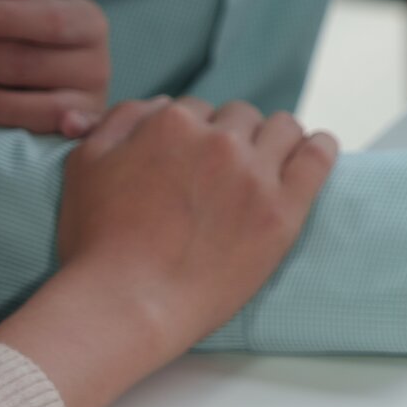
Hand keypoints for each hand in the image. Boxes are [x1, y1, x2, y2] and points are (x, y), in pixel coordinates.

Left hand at [0, 0, 108, 136]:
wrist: (52, 55)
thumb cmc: (24, 18)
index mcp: (87, 21)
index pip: (46, 20)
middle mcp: (97, 64)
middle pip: (27, 65)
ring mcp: (87, 104)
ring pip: (35, 108)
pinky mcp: (74, 137)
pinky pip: (55, 141)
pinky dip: (48, 138)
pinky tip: (17, 140)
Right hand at [56, 99, 336, 362]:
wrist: (129, 303)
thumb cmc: (98, 242)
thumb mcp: (87, 164)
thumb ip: (123, 120)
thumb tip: (162, 103)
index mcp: (171, 123)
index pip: (196, 109)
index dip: (194, 135)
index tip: (192, 162)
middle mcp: (219, 141)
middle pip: (240, 117)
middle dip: (232, 137)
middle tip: (223, 173)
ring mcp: (255, 175)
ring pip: (283, 128)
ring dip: (274, 139)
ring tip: (267, 164)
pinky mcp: (284, 210)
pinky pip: (318, 156)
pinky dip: (319, 147)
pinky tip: (315, 150)